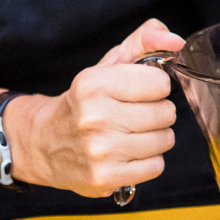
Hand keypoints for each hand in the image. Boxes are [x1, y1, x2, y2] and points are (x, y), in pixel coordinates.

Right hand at [6, 19, 183, 197]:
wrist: (43, 143)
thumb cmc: (84, 101)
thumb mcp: (109, 64)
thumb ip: (143, 41)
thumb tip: (176, 41)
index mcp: (93, 84)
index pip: (160, 83)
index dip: (155, 86)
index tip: (140, 91)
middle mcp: (94, 118)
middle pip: (166, 113)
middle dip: (158, 111)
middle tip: (136, 114)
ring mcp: (99, 151)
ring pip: (165, 140)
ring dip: (155, 137)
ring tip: (133, 133)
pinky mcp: (104, 178)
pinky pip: (156, 166)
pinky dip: (148, 161)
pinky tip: (129, 153)